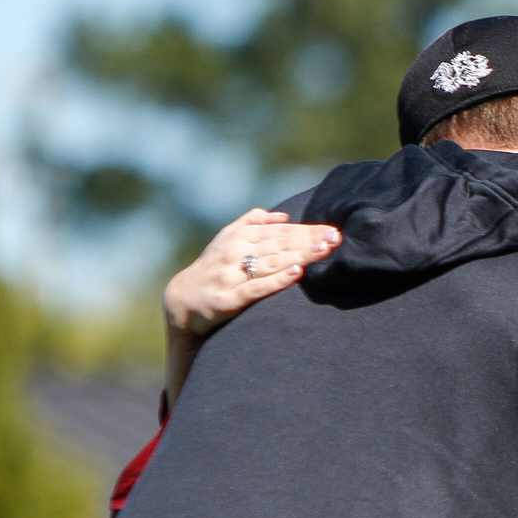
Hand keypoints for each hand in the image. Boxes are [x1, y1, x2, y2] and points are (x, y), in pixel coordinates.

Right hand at [164, 208, 340, 338]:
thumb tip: (283, 216)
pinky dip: (276, 280)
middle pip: (279, 245)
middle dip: (309, 241)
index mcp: (238, 237)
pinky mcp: (227, 300)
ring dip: (299, 255)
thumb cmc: (212, 268)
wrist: (182, 301)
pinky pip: (256, 288)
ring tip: (323, 250)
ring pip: (271, 263)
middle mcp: (234, 253)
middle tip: (336, 239)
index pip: (279, 232)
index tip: (332, 231)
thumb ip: (253, 223)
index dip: (307, 230)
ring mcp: (230, 276)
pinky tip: (296, 272)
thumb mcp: (227, 239)